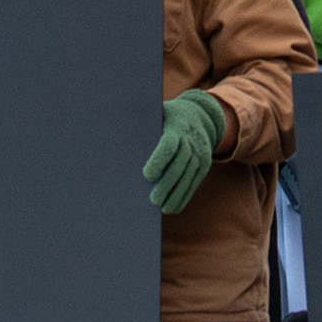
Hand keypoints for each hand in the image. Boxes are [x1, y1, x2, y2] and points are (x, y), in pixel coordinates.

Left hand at [144, 89, 227, 213]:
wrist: (199, 115)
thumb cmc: (166, 117)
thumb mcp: (157, 112)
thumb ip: (142, 122)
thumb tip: (117, 134)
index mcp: (176, 128)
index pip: (169, 145)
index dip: (159, 160)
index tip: (147, 176)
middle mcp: (191, 141)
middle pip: (179, 165)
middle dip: (167, 184)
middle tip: (153, 200)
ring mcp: (200, 154)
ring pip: (188, 177)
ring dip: (176, 195)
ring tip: (163, 208)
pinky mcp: (204, 165)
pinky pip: (194, 183)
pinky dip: (184, 197)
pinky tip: (173, 208)